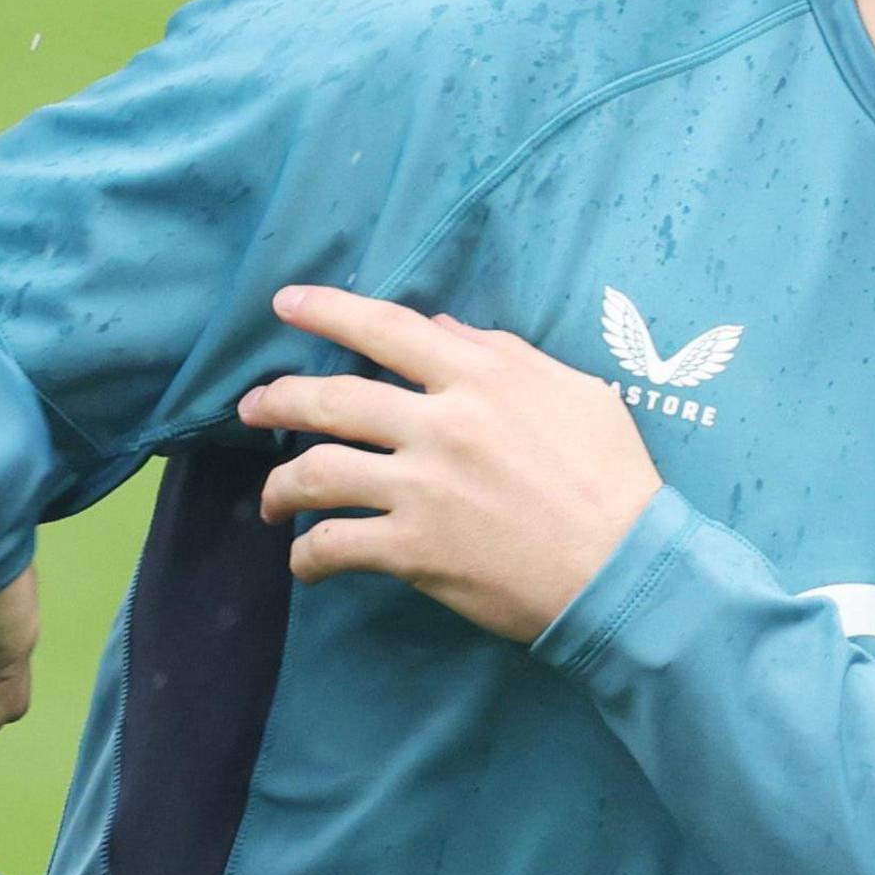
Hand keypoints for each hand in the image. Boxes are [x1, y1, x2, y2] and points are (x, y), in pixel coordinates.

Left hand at [235, 286, 662, 644]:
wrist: (625, 570)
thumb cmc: (613, 479)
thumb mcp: (574, 393)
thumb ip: (505, 354)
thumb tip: (444, 327)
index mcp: (480, 377)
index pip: (386, 329)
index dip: (327, 311)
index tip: (285, 303)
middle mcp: (441, 424)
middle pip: (331, 400)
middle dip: (276, 401)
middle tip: (249, 408)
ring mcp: (422, 488)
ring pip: (317, 473)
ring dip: (280, 488)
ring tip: (270, 501)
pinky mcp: (415, 549)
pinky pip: (336, 545)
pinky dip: (307, 556)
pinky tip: (303, 562)